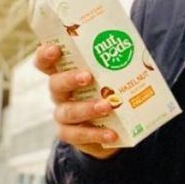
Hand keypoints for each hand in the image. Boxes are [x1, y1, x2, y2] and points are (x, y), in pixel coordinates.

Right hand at [34, 44, 119, 159]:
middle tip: (88, 77)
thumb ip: (115, 64)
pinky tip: (112, 134)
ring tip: (107, 106)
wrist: (111, 127)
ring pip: (69, 111)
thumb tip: (139, 52)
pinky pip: (78, 135)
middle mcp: (59, 93)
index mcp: (64, 74)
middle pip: (55, 84)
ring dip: (88, 108)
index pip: (45, 62)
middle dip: (70, 79)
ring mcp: (62, 114)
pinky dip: (96, 134)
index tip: (55, 49)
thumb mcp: (109, 76)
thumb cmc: (107, 92)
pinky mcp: (69, 134)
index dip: (45, 55)